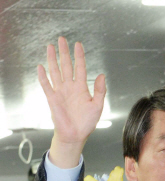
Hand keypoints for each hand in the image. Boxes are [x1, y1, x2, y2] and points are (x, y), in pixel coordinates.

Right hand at [38, 37, 105, 167]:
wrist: (75, 135)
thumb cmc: (87, 123)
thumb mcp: (97, 106)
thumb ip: (100, 91)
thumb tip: (102, 75)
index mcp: (81, 88)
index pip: (80, 68)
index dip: (79, 56)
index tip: (78, 44)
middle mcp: (70, 87)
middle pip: (66, 66)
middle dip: (64, 53)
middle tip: (62, 39)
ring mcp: (60, 92)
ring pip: (55, 71)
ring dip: (52, 59)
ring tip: (50, 46)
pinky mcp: (53, 99)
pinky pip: (46, 85)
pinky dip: (43, 77)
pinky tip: (41, 67)